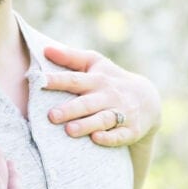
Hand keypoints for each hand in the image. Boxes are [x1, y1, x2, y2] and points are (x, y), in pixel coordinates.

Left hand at [43, 45, 160, 146]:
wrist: (147, 99)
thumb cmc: (109, 78)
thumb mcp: (94, 63)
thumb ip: (70, 57)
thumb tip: (46, 50)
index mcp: (97, 79)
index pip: (75, 79)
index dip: (58, 80)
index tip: (40, 81)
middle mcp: (108, 96)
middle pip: (87, 103)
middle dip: (70, 109)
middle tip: (51, 116)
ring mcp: (121, 113)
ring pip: (102, 120)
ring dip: (87, 125)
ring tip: (69, 130)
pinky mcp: (131, 130)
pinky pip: (120, 136)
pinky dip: (109, 138)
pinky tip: (96, 139)